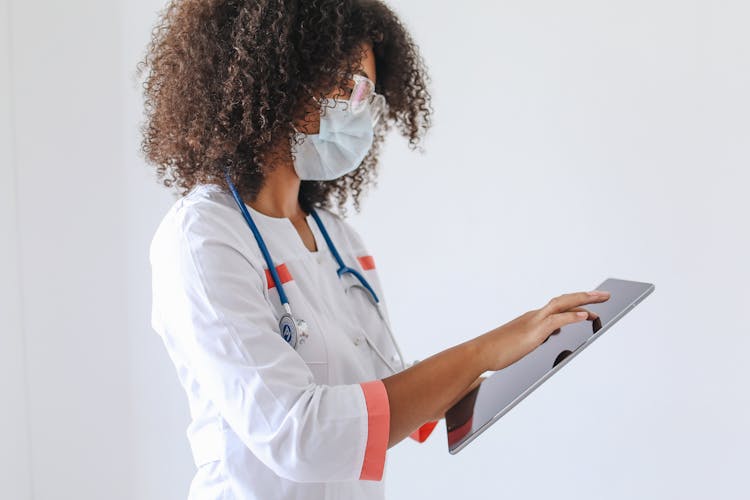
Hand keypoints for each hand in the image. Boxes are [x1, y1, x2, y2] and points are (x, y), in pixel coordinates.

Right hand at [477, 290, 609, 371]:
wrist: (480, 352)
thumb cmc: (496, 351)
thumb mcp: (523, 343)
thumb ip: (539, 336)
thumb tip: (553, 333)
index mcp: (533, 319)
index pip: (559, 306)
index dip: (577, 303)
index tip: (592, 305)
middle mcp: (535, 316)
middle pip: (565, 300)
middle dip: (586, 296)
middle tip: (605, 295)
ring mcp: (534, 322)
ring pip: (563, 304)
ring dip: (584, 300)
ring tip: (601, 299)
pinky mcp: (533, 332)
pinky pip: (557, 320)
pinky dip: (572, 316)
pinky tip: (586, 316)